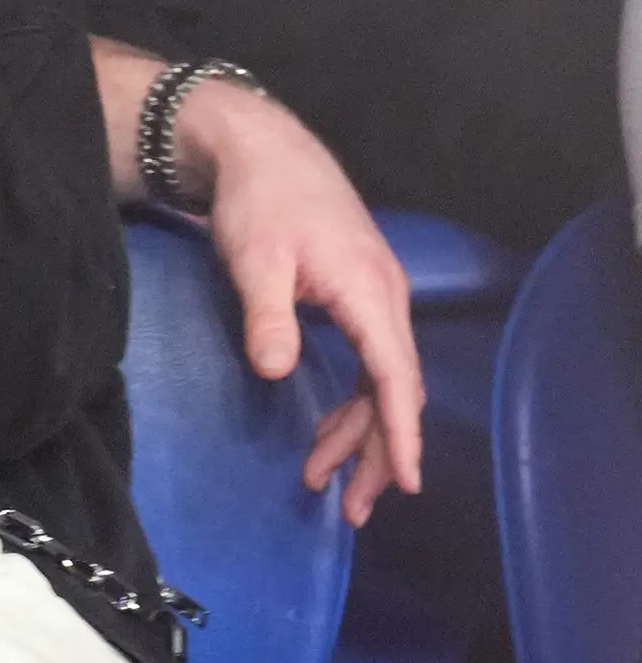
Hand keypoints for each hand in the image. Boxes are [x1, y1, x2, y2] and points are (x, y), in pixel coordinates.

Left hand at [182, 80, 423, 525]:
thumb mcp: (255, 258)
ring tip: (322, 482)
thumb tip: (279, 370)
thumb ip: (268, 315)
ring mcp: (372, 300)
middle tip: (353, 510)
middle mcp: (383, 300)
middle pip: (393, 390)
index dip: (399, 432)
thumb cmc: (260, 202)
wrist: (261, 152)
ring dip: (356, 435)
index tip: (407, 480)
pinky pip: (365, 365)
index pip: (394, 376)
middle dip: (378, 452)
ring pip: (378, 383)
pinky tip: (327, 434)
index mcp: (368, 292)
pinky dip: (349, 404)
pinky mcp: (353, 299)